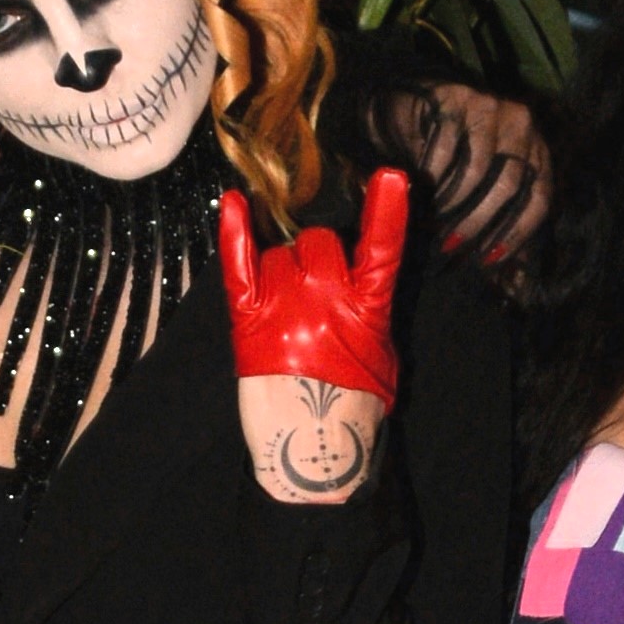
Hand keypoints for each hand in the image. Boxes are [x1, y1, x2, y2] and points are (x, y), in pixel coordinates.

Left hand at [223, 176, 402, 505]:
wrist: (310, 446)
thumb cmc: (353, 407)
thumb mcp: (384, 356)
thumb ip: (372, 314)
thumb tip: (362, 291)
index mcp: (367, 308)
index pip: (383, 251)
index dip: (388, 212)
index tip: (391, 176)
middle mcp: (326, 296)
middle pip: (321, 241)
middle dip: (319, 255)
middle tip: (316, 291)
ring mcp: (284, 303)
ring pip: (283, 253)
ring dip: (284, 267)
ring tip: (287, 308)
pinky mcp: (248, 317)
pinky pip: (239, 265)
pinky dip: (235, 233)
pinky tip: (232, 204)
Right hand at [377, 81, 547, 263]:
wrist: (414, 106)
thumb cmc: (454, 156)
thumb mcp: (481, 191)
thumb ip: (500, 229)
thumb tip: (512, 282)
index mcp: (536, 151)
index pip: (539, 198)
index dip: (516, 233)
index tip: (488, 260)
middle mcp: (522, 125)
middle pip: (508, 185)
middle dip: (477, 223)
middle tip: (451, 246)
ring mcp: (491, 107)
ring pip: (477, 169)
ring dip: (452, 203)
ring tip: (434, 222)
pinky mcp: (457, 98)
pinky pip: (446, 149)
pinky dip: (433, 177)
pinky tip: (422, 192)